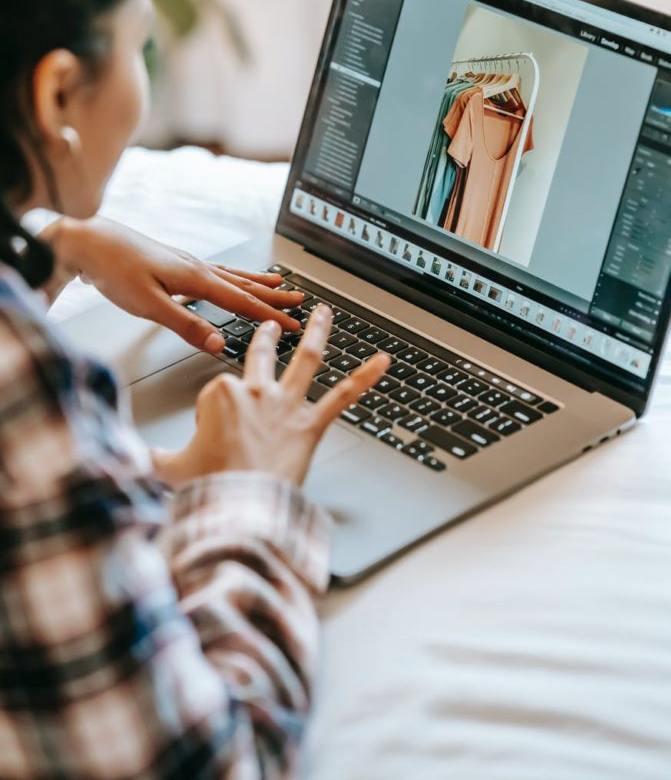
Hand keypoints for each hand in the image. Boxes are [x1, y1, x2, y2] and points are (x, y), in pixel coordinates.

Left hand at [53, 217, 303, 352]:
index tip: (292, 325)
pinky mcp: (175, 262)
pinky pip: (216, 271)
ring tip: (277, 283)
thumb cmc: (113, 270)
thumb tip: (218, 343)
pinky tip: (230, 278)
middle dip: (273, 295)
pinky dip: (233, 276)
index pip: (242, 302)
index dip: (270, 316)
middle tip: (299, 301)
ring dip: (257, 282)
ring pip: (232, 275)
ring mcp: (186, 263)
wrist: (87, 241)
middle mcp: (197, 267)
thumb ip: (186, 325)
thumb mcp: (149, 306)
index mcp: (196, 278)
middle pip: (244, 285)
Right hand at [152, 306, 389, 485]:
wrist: (238, 506)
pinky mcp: (310, 425)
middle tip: (270, 325)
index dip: (213, 416)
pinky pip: (343, 396)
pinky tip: (382, 362)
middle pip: (260, 357)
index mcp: (219, 395)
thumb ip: (155, 460)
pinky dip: (365, 377)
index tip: (209, 438)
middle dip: (265, 337)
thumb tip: (137, 462)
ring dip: (317, 333)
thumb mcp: (168, 469)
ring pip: (305, 360)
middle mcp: (255, 393)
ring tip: (323, 314)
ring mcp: (285, 406)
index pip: (219, 392)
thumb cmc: (208, 487)